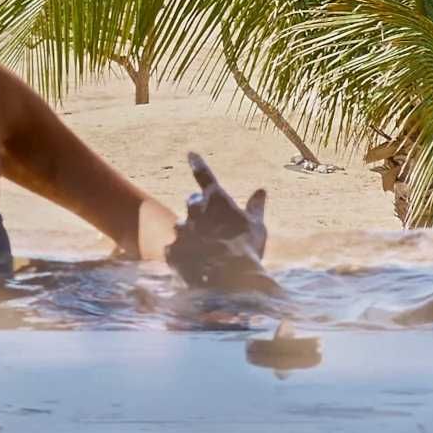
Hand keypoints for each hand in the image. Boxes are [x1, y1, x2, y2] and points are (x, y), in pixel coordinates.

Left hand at [164, 155, 276, 290]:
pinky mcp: (172, 250)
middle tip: (209, 222)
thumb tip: (261, 190)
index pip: (205, 175)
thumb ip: (255, 207)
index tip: (190, 154)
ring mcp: (181, 230)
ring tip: (203, 249)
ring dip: (189, 232)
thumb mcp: (257, 227)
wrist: (228, 279)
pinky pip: (174, 249)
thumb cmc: (247, 249)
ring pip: (181, 226)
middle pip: (193, 202)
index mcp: (216, 199)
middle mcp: (195, 210)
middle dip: (199, 209)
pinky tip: (193, 265)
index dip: (198, 163)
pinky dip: (182, 254)